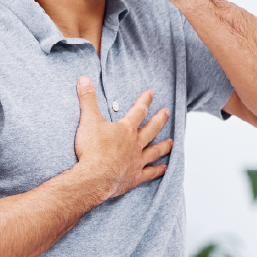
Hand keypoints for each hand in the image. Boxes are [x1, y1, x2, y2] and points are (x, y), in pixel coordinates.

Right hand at [74, 77, 172, 200]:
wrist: (94, 177)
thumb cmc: (92, 150)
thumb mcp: (88, 120)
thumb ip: (87, 99)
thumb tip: (84, 79)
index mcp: (125, 130)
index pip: (138, 111)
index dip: (144, 101)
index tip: (151, 93)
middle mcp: (135, 144)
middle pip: (151, 129)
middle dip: (159, 119)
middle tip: (167, 112)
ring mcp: (136, 161)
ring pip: (154, 151)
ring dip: (163, 146)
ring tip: (171, 142)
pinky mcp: (134, 177)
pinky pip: (150, 173)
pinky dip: (158, 171)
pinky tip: (164, 168)